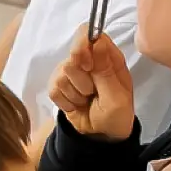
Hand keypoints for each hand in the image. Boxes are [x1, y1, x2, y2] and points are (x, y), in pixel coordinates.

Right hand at [48, 24, 133, 140]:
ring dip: (76, 92)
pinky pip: (54, 87)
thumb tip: (98, 41)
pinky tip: (76, 105)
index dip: (84, 45)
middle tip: (91, 91)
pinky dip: (66, 101)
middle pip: (73, 52)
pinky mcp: (58, 85)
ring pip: (62, 71)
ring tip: (87, 100)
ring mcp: (72, 72)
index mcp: (108, 57)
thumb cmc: (116, 116)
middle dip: (81, 76)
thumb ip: (106, 70)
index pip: (89, 34)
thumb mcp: (116, 97)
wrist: (101, 136)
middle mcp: (89, 60)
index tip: (88, 66)